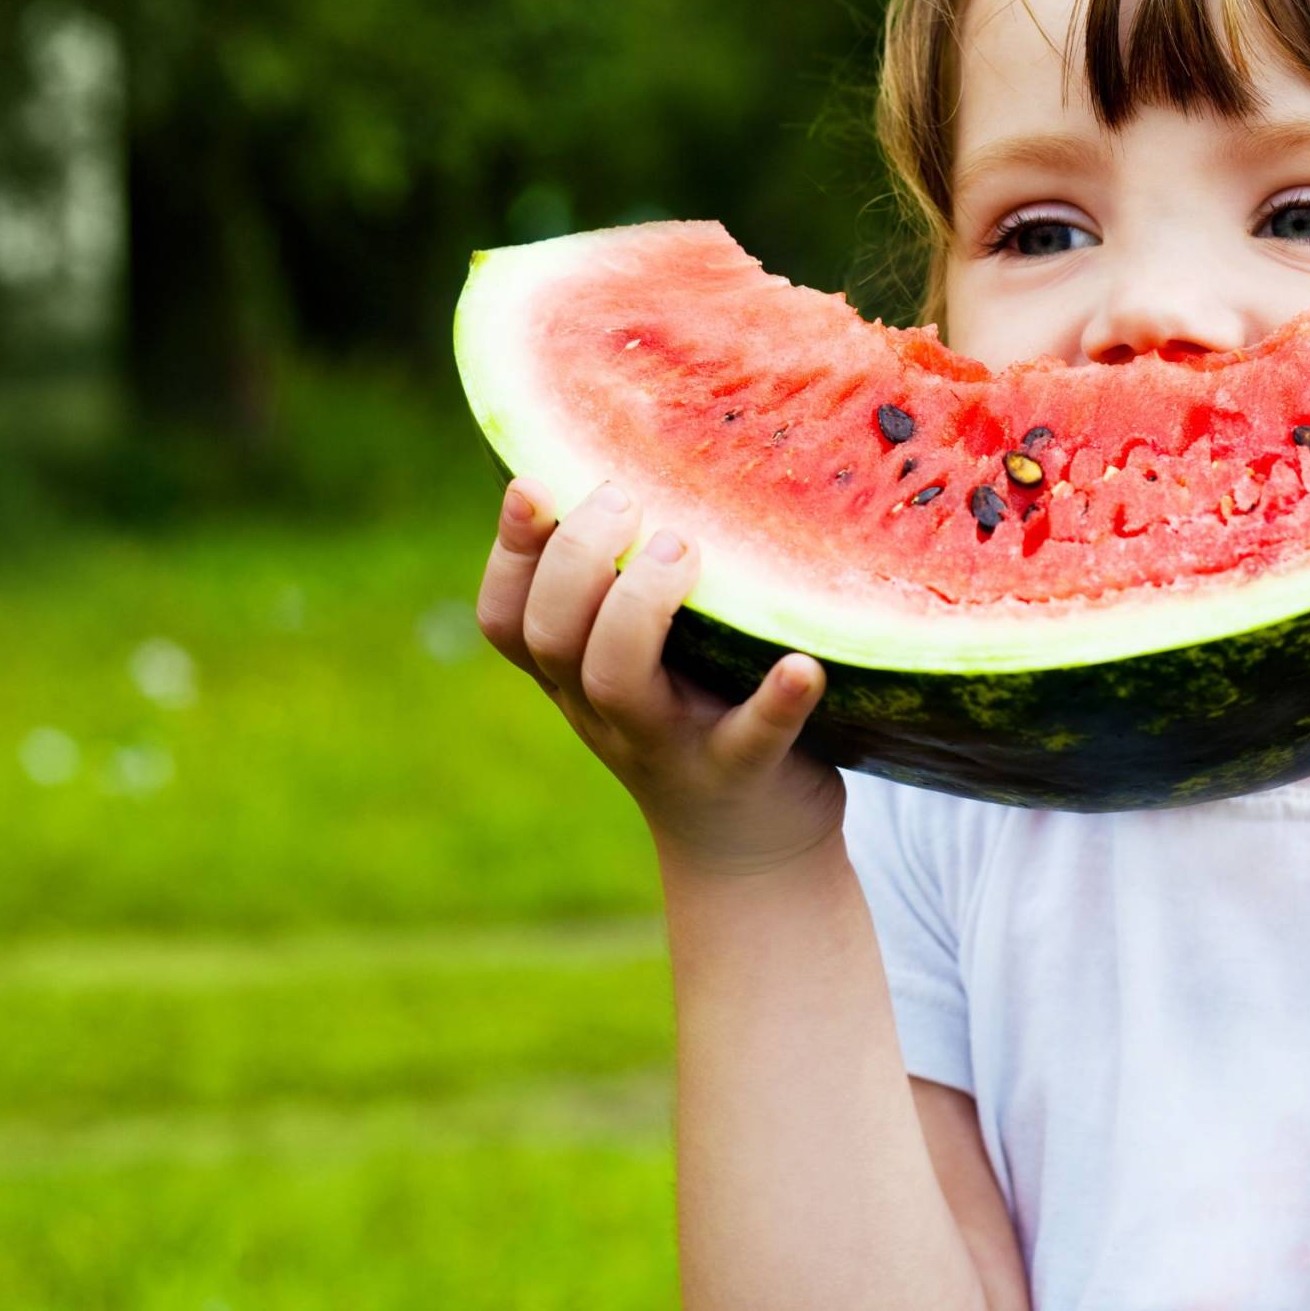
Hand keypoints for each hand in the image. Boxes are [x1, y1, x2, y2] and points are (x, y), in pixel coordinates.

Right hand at [475, 476, 846, 874]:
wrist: (750, 847)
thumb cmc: (695, 715)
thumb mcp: (642, 657)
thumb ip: (620, 585)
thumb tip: (618, 464)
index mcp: (573, 676)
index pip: (506, 617)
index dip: (510, 553)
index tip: (535, 485)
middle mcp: (605, 710)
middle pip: (551, 637)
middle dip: (578, 561)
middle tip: (627, 504)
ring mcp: (668, 744)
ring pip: (615, 680)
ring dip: (640, 608)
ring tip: (685, 550)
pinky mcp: (741, 772)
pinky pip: (750, 739)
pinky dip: (775, 701)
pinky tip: (803, 663)